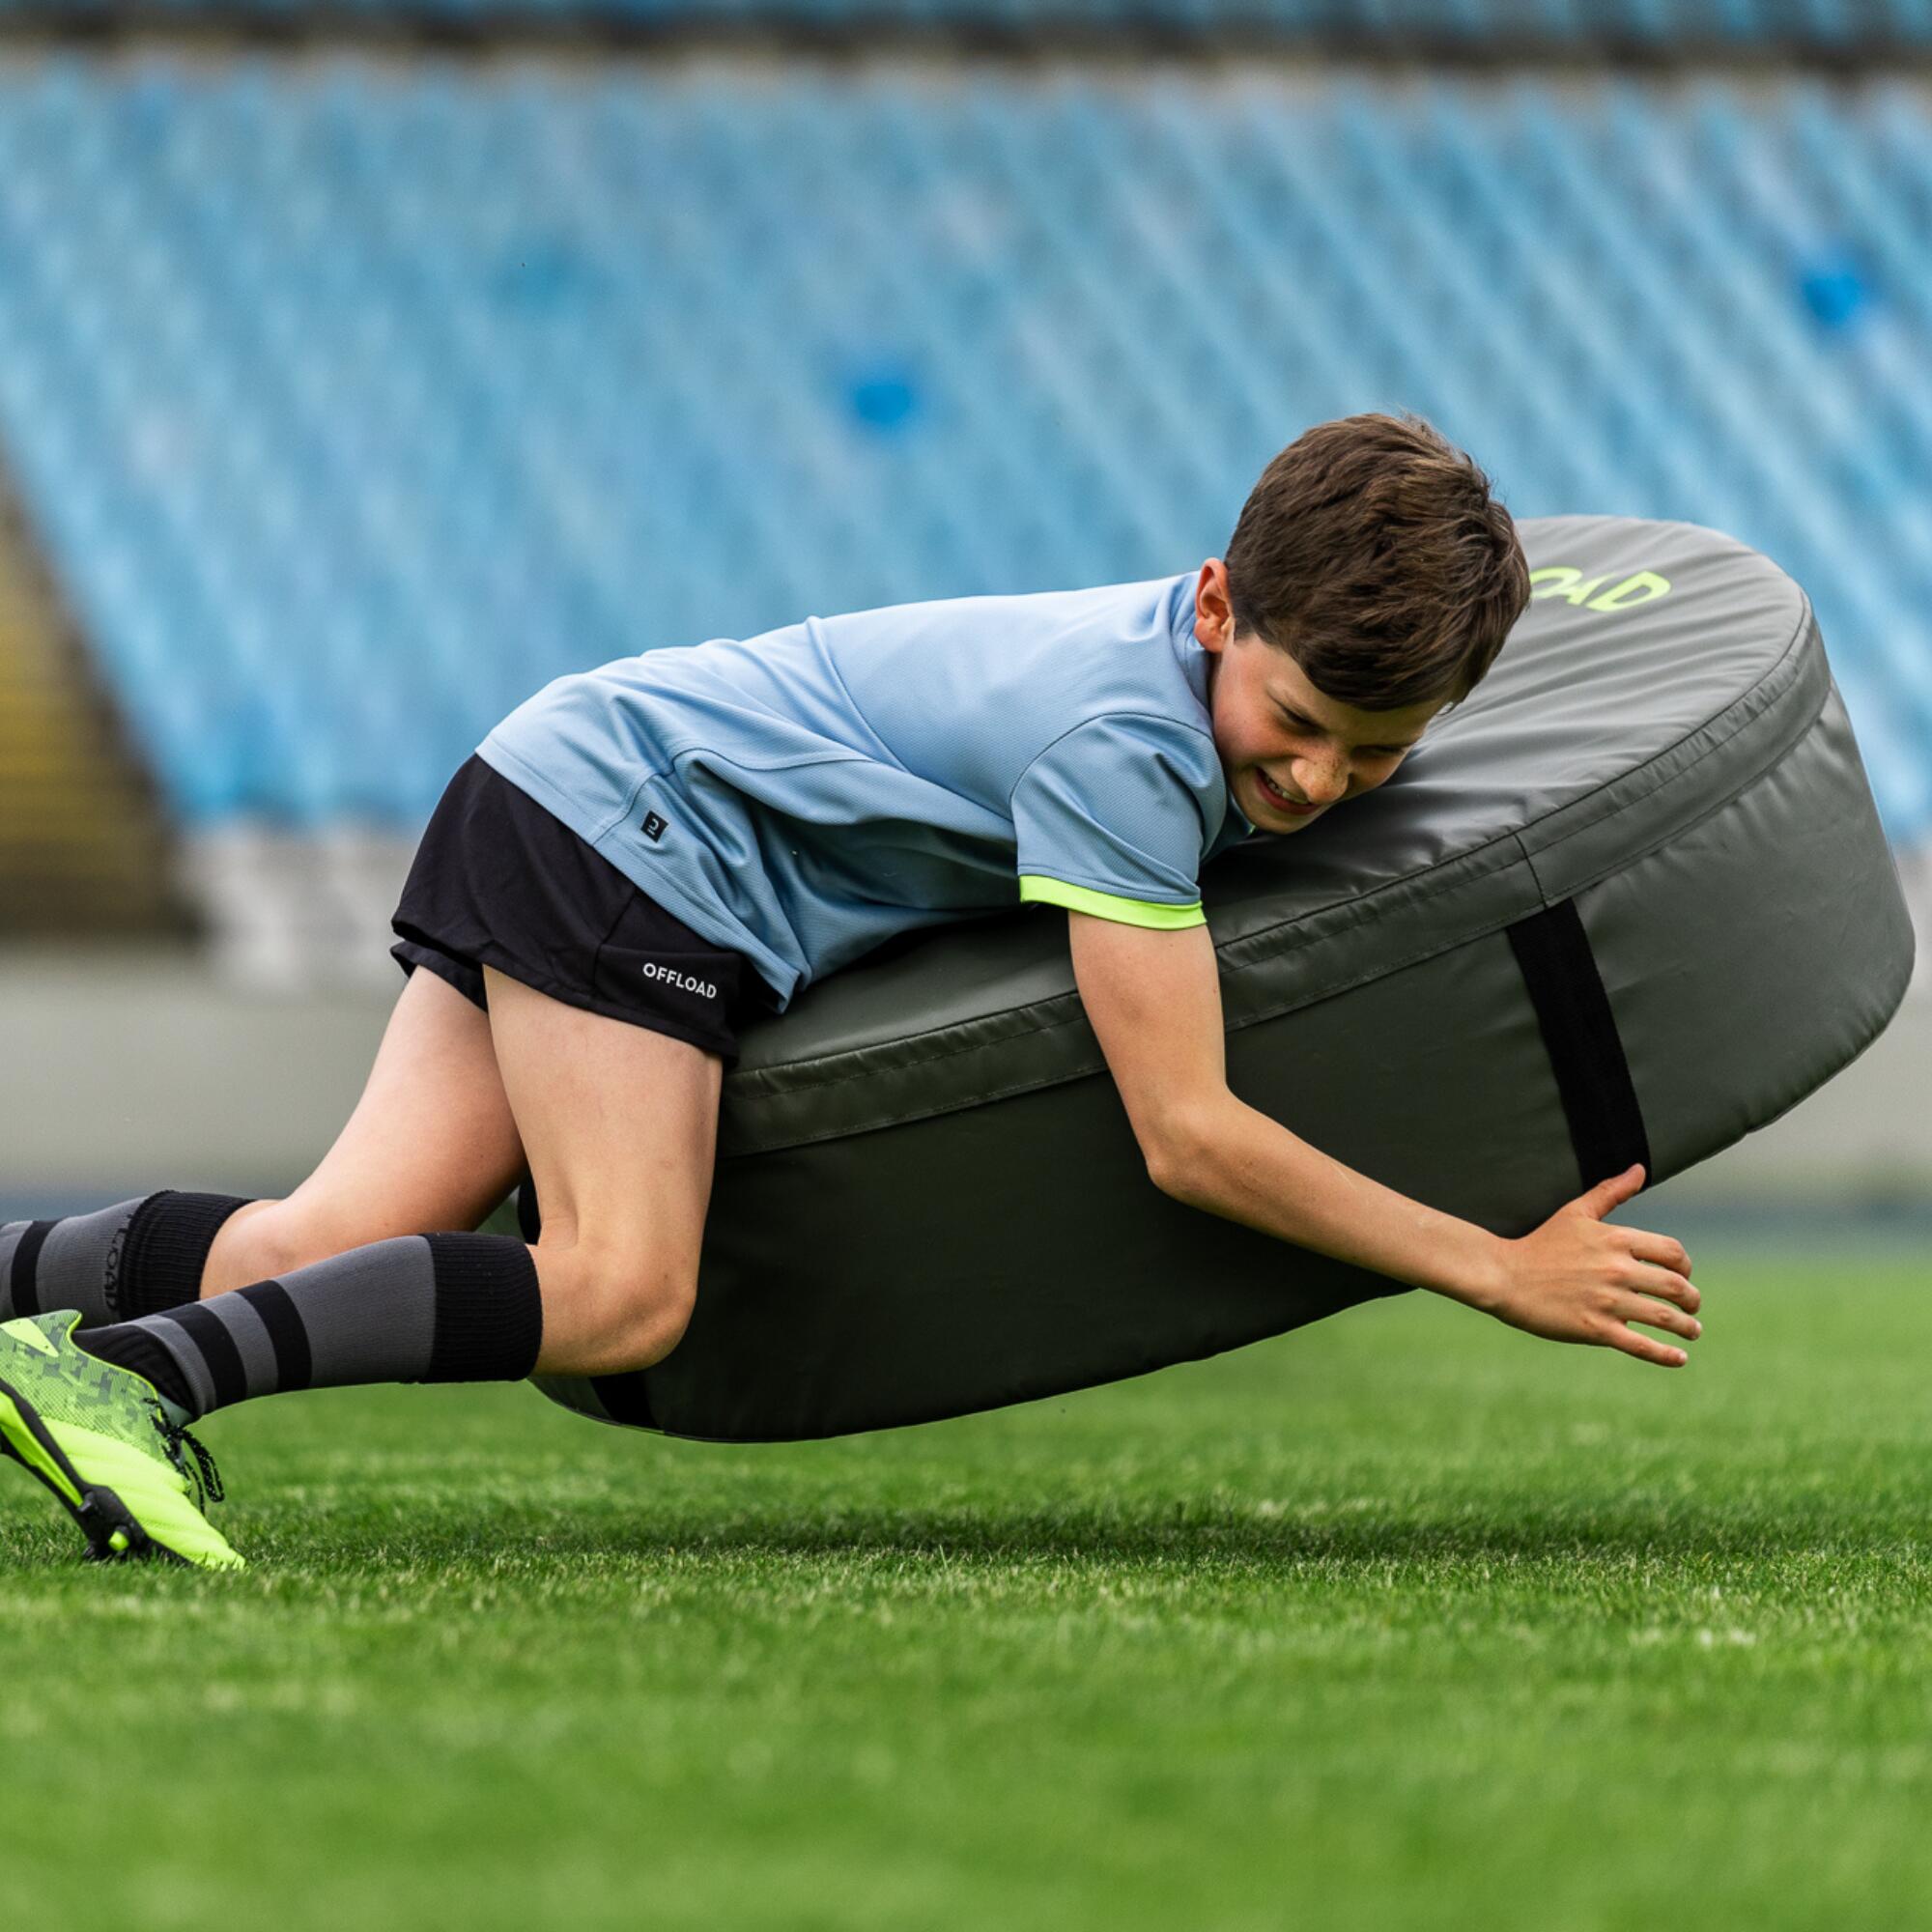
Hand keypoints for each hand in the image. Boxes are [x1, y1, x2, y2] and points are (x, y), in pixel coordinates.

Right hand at [1483, 1164, 1700, 1367]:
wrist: (1504, 1276)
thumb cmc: (1540, 1243)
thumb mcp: (1576, 1212)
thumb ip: (1611, 1191)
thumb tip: (1640, 1169)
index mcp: (1616, 1240)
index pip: (1673, 1253)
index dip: (1686, 1266)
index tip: (1683, 1276)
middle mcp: (1617, 1270)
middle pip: (1677, 1287)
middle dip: (1692, 1300)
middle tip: (1693, 1308)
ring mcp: (1607, 1302)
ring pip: (1665, 1318)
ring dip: (1687, 1327)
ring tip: (1693, 1331)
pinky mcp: (1596, 1329)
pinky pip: (1642, 1345)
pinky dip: (1666, 1355)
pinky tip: (1679, 1358)